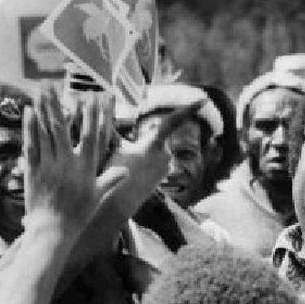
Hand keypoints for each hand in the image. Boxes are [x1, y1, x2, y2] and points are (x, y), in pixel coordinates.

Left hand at [23, 85, 125, 230]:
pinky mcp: (34, 170)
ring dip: (42, 110)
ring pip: (44, 133)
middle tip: (52, 86)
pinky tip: (29, 112)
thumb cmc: (78, 214)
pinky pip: (31, 145)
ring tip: (40, 92)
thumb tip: (126, 171)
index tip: (91, 99)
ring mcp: (48, 165)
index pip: (89, 137)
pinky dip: (30, 128)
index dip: (91, 117)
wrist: (53, 229)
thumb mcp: (98, 197)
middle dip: (57, 105)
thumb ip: (111, 180)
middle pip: (61, 128)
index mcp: (85, 168)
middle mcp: (67, 163)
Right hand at [98, 98, 205, 219]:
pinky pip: (157, 159)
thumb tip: (101, 109)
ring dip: (145, 149)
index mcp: (153, 144)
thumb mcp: (111, 147)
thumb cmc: (113, 172)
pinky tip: (135, 171)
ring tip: (128, 165)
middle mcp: (164, 154)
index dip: (188, 109)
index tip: (203, 99)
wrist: (118, 203)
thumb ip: (111, 128)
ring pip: (156, 147)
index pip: (173, 121)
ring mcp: (166, 165)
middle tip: (128, 154)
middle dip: (144, 138)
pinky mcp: (164, 173)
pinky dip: (147, 159)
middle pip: (156, 135)